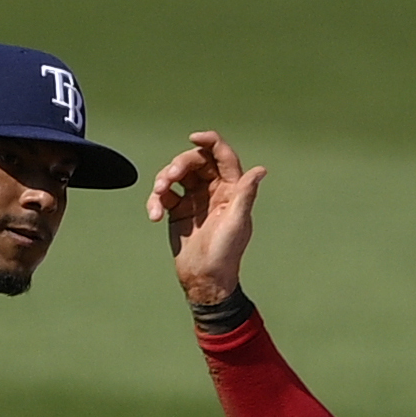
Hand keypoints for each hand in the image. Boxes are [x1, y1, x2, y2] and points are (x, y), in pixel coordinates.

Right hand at [147, 131, 266, 306]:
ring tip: (158, 195)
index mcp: (232, 189)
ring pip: (176, 175)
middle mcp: (214, 190)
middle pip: (194, 162)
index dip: (210, 142)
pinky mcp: (178, 210)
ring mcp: (195, 199)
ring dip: (163, 180)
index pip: (222, 156)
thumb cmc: (225, 253)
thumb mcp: (237, 222)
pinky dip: (156, 201)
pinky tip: (155, 215)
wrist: (205, 279)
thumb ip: (245, 194)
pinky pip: (164, 196)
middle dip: (179, 164)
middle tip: (169, 178)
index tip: (194, 138)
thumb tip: (261, 170)